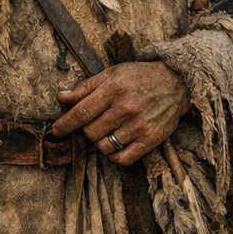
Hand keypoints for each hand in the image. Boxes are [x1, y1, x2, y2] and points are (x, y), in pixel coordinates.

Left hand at [51, 61, 189, 164]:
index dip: (65, 124)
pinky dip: (114, 155)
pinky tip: (116, 145)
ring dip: (101, 142)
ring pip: (104, 147)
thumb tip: (61, 98)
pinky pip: (123, 159)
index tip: (57, 131)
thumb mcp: (112, 74)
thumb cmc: (139, 77)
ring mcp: (139, 124)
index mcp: (114, 88)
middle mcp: (127, 107)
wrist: (176, 82)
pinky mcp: (151, 139)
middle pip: (91, 132)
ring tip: (108, 131)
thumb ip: (86, 87)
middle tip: (95, 123)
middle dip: (87, 130)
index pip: (81, 112)